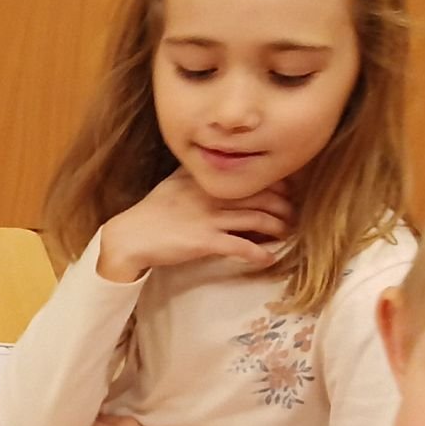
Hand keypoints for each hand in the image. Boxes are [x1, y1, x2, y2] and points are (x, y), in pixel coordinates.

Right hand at [96, 172, 292, 282]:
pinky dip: (259, 254)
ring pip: (258, 220)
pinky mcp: (206, 242)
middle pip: (262, 198)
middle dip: (284, 207)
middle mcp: (213, 196)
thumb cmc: (150, 212)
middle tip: (294, 216)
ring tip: (288, 234)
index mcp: (207, 181)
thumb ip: (194, 174)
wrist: (129, 237)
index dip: (275, 187)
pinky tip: (269, 259)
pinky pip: (241, 247)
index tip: (286, 194)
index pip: (252, 179)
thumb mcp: (172, 184)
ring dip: (279, 228)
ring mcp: (210, 219)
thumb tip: (209, 167)